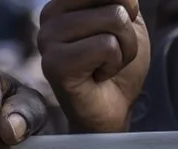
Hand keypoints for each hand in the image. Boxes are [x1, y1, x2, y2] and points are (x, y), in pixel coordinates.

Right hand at [39, 0, 148, 134]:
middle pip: (116, 2)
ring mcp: (48, 39)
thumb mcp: (127, 19)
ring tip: (105, 65)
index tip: (114, 34)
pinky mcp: (54, 64)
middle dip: (128, 32)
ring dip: (123, 50)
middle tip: (111, 55)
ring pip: (114, 20)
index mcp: (65, 1)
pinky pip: (106, 46)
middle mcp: (50, 15)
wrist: (114, 108)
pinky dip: (113, 64)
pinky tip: (98, 76)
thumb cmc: (118, 64)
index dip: (128, 9)